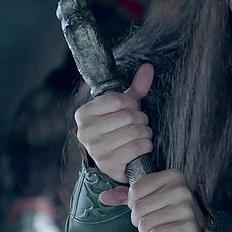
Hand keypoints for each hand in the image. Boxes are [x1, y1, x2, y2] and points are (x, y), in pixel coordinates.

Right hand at [74, 63, 154, 182]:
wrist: (115, 160)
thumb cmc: (119, 128)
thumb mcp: (125, 106)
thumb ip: (136, 87)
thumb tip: (148, 67)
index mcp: (84, 113)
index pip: (117, 99)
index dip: (131, 103)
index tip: (131, 109)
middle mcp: (85, 131)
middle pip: (128, 116)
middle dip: (141, 119)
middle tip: (139, 123)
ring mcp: (96, 149)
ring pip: (135, 131)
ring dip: (146, 132)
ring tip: (141, 134)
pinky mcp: (108, 164)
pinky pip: (137, 147)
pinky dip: (146, 145)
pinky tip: (142, 146)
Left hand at [103, 170, 205, 231]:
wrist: (196, 228)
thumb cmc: (170, 210)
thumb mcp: (151, 197)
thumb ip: (128, 196)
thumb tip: (104, 197)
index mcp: (173, 175)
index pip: (136, 189)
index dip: (134, 203)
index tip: (146, 206)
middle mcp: (181, 188)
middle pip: (138, 208)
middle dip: (138, 220)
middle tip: (151, 220)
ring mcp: (186, 207)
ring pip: (144, 223)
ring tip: (155, 229)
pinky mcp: (187, 225)